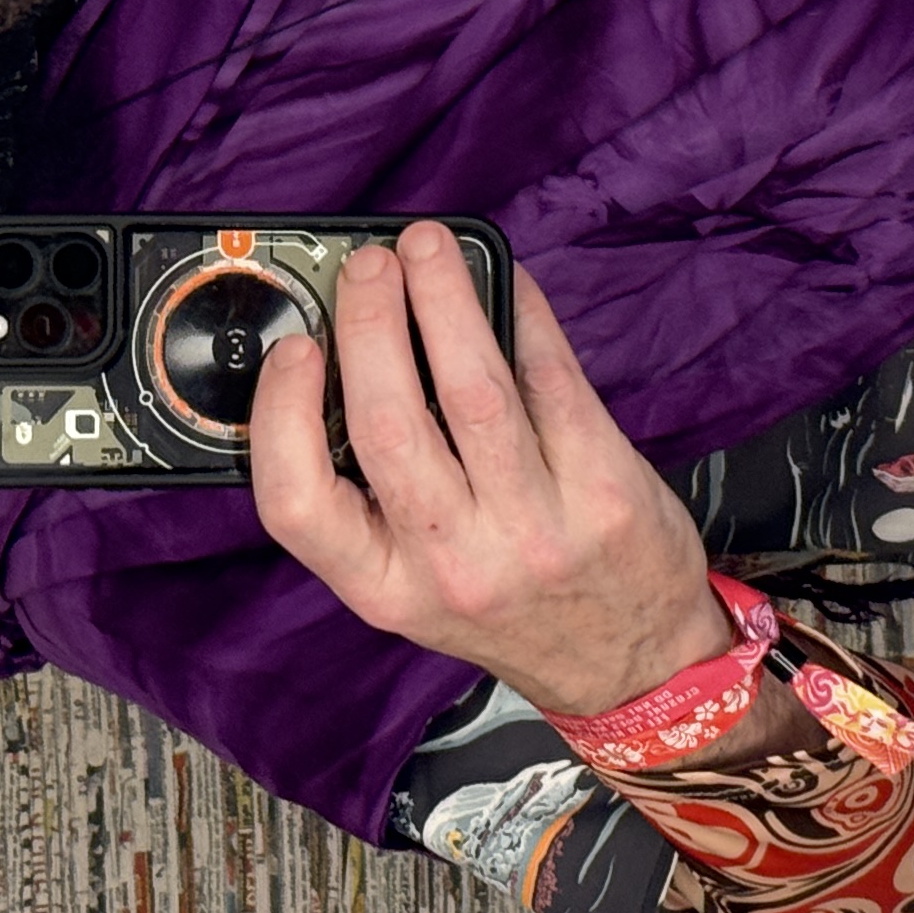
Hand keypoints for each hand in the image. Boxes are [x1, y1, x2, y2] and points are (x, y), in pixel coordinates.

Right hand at [249, 225, 733, 718]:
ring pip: (475, 390)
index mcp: (386, 590)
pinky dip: (523, 317)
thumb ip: (377, 495)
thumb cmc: (513, 606)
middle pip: (388, 426)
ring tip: (427, 249)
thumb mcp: (420, 586)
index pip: (297, 506)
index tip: (295, 348)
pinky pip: (553, 381)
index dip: (281, 415)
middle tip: (367, 265)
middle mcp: (455, 567)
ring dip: (444, 299)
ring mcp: (535, 531)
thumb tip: (351, 352)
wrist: (632, 663)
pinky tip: (505, 282)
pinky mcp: (604, 493)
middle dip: (371, 324)